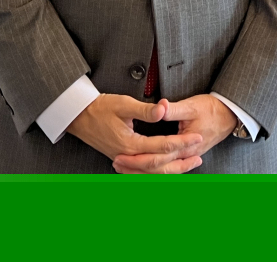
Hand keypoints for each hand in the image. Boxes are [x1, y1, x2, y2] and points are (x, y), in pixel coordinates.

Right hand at [68, 94, 203, 173]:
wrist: (78, 116)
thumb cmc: (99, 108)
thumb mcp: (123, 104)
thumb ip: (145, 110)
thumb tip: (163, 110)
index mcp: (131, 144)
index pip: (162, 146)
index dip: (182, 142)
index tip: (197, 136)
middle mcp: (128, 155)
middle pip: (160, 164)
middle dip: (181, 160)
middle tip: (198, 155)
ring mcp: (124, 159)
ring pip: (152, 171)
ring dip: (172, 169)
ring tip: (189, 164)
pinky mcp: (122, 158)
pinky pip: (144, 170)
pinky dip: (158, 171)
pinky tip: (166, 168)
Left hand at [111, 95, 237, 173]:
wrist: (229, 114)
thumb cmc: (212, 109)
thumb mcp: (192, 106)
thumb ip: (173, 109)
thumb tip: (160, 107)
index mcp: (184, 145)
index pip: (156, 156)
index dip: (137, 157)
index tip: (121, 155)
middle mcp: (184, 155)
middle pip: (157, 168)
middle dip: (135, 167)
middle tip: (117, 163)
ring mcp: (186, 156)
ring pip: (161, 170)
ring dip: (142, 170)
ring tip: (124, 167)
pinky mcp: (186, 154)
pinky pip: (166, 166)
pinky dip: (152, 168)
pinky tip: (143, 166)